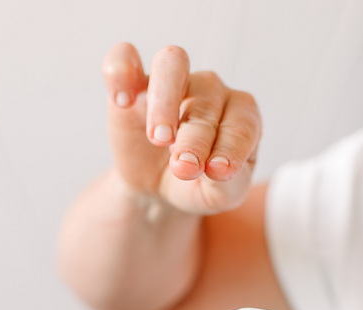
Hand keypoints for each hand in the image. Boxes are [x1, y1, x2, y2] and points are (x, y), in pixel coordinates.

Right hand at [102, 42, 261, 215]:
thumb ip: (225, 184)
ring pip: (172, 64)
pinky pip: (124, 57)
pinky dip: (121, 70)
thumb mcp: (218, 197)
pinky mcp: (133, 83)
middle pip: (206, 98)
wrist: (159, 190)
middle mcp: (210, 89)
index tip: (217, 173)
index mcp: (240, 113)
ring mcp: (173, 81)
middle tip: (183, 169)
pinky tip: (122, 101)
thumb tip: (214, 168)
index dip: (232, 146)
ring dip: (165, 101)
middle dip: (195, 138)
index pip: (241, 122)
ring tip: (158, 138)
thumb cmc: (198, 186)